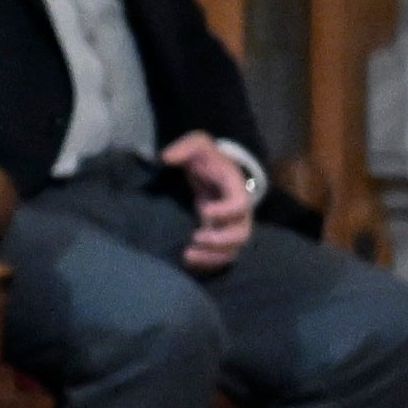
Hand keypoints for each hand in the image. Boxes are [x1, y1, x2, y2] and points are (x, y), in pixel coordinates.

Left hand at [162, 131, 263, 272]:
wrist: (213, 169)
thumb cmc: (207, 158)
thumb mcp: (197, 144)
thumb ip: (185, 147)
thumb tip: (166, 158)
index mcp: (235, 189)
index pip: (240, 204)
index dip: (225, 211)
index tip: (203, 209)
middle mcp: (239, 212)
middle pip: (240, 235)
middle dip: (219, 241)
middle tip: (194, 238)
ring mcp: (231, 227)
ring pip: (232, 251)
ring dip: (212, 257)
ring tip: (186, 256)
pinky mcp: (220, 236)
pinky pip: (221, 257)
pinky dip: (207, 263)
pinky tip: (188, 263)